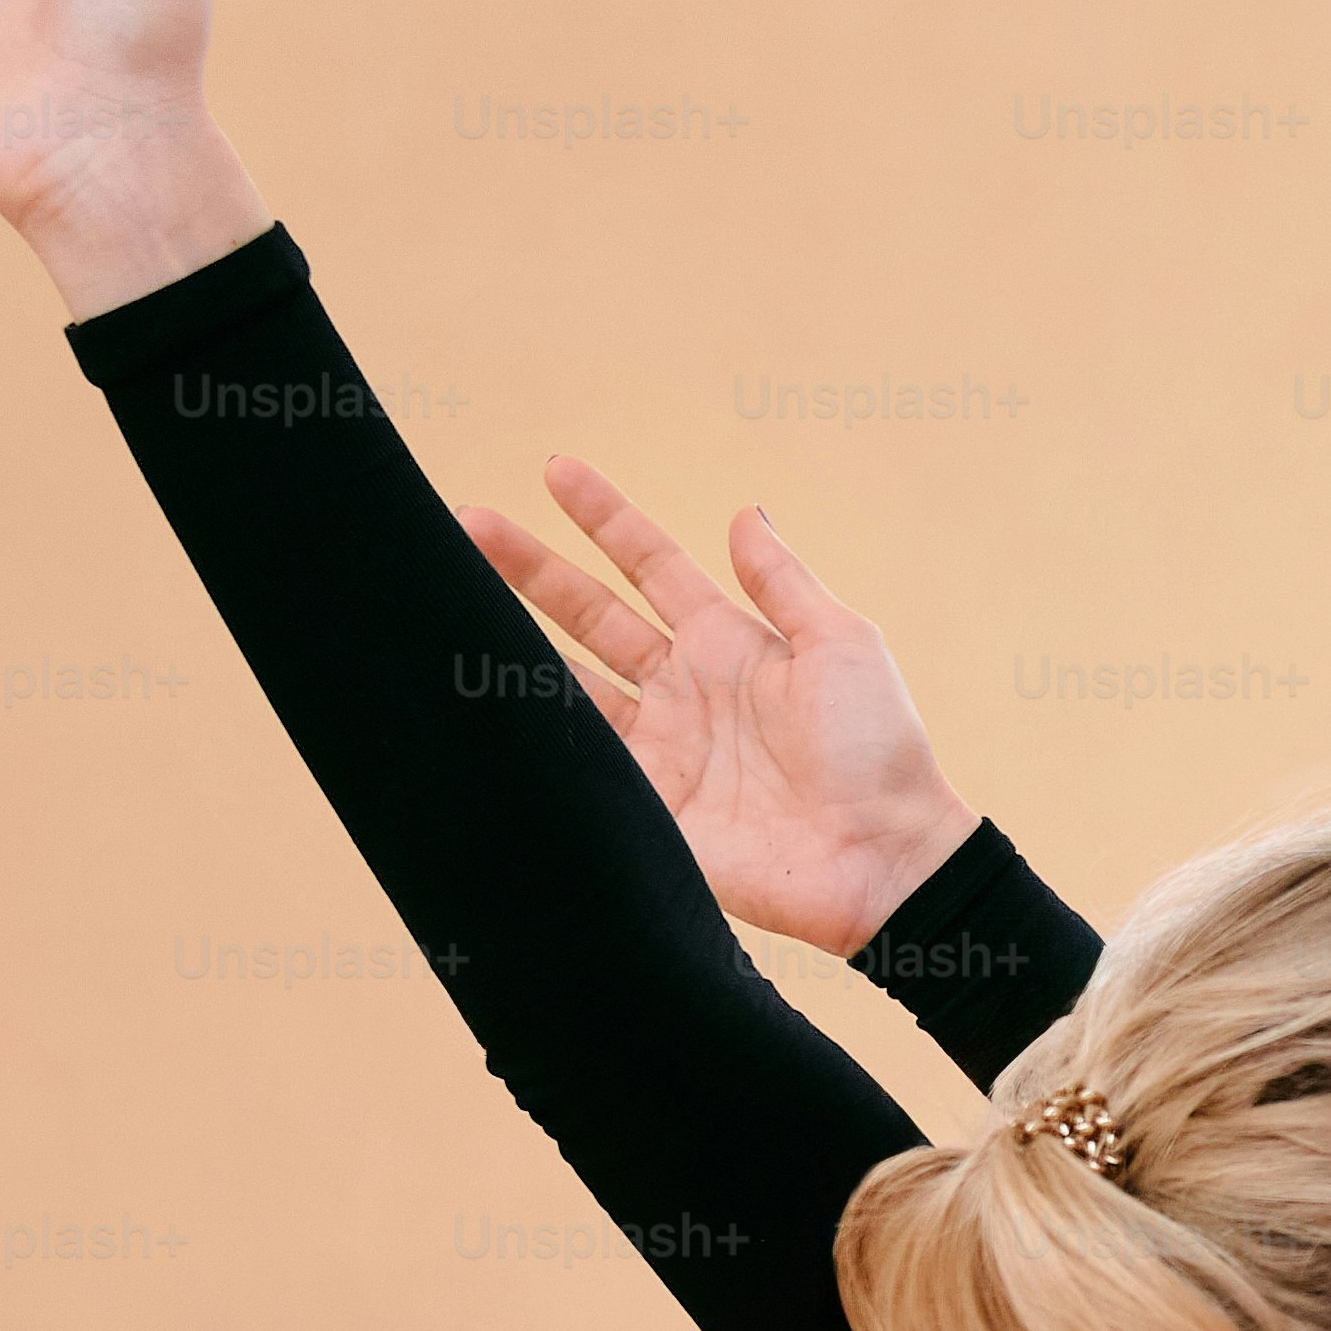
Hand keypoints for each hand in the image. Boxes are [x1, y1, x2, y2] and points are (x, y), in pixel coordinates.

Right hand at [471, 465, 980, 958]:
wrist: (883, 860)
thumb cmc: (879, 750)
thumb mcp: (842, 645)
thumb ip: (783, 582)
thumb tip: (742, 513)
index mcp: (727, 645)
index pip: (649, 567)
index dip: (604, 520)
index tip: (555, 470)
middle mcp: (682, 692)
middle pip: (588, 617)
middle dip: (526, 570)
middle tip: (463, 525)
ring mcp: (658, 752)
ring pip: (566, 684)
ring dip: (510, 643)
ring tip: (447, 597)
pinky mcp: (646, 810)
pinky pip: (576, 766)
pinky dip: (531, 736)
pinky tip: (478, 702)